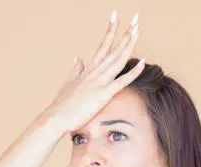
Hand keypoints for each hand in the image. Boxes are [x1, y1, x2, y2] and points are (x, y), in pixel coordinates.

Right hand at [48, 11, 142, 133]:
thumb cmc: (62, 105)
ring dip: (129, 44)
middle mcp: (95, 72)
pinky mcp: (103, 94)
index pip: (102, 46)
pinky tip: (143, 62)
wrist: (57, 117)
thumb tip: (77, 58)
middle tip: (135, 19)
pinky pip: (122, 81)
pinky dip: (133, 72)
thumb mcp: (68, 83)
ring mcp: (99, 82)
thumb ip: (75, 70)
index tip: (115, 16)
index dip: (110, 31)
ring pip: (118, 59)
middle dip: (125, 34)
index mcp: (88, 70)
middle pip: (113, 49)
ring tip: (137, 29)